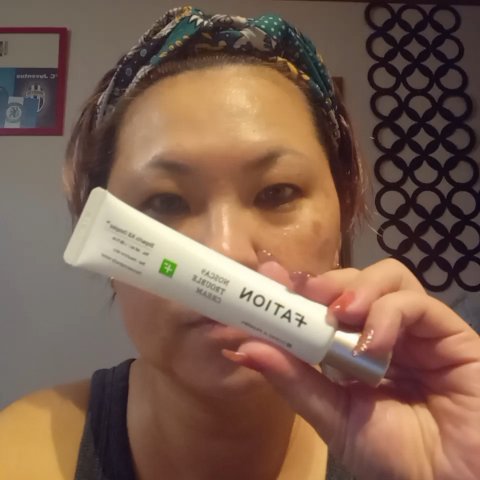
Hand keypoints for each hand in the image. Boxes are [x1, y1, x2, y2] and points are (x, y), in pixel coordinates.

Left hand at [234, 259, 479, 479]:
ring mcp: (416, 329)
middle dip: (326, 282)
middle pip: (354, 281)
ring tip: (339, 312)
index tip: (270, 278)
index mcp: (353, 345)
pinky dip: (389, 314)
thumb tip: (242, 349)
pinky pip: (418, 305)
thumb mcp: (333, 416)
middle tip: (303, 291)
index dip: (299, 287)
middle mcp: (383, 330)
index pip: (325, 301)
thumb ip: (293, 380)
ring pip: (388, 279)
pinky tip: (371, 343)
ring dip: (358, 289)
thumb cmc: (394, 455)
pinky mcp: (449, 333)